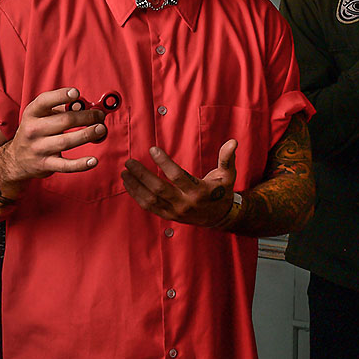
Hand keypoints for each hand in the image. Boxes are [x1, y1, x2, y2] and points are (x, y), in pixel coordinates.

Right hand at [2, 87, 107, 181]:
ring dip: (87, 134)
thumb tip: (84, 106)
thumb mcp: (40, 116)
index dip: (61, 96)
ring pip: (67, 141)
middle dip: (86, 117)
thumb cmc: (35, 132)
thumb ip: (60, 110)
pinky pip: (66, 165)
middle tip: (99, 116)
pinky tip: (93, 160)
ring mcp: (39, 148)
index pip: (44, 101)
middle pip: (64, 121)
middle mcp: (33, 130)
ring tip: (101, 129)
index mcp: (32, 114)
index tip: (76, 93)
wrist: (16, 159)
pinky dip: (81, 164)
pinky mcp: (46, 165)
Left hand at [121, 140, 237, 226]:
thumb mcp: (227, 175)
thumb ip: (227, 158)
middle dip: (142, 175)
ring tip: (125, 172)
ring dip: (136, 185)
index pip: (178, 176)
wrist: (219, 217)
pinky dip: (137, 195)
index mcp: (199, 192)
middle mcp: (185, 204)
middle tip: (130, 162)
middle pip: (159, 189)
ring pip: (150, 199)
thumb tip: (233, 141)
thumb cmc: (221, 191)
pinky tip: (129, 184)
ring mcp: (175, 212)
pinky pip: (149, 207)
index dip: (164, 163)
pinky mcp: (168, 216)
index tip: (152, 150)